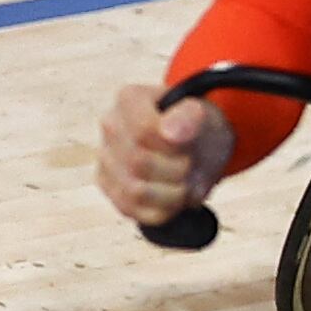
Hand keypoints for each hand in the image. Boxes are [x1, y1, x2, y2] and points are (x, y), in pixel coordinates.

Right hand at [94, 83, 230, 227]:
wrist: (199, 146)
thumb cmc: (198, 127)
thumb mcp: (205, 115)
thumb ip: (189, 117)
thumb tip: (171, 133)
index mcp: (129, 99)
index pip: (143, 132)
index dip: (175, 146)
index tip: (190, 143)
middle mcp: (110, 127)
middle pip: (139, 163)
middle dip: (178, 169)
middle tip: (191, 162)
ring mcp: (106, 160)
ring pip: (135, 192)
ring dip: (173, 192)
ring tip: (184, 180)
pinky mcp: (110, 189)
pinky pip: (134, 211)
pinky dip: (165, 209)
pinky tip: (174, 194)